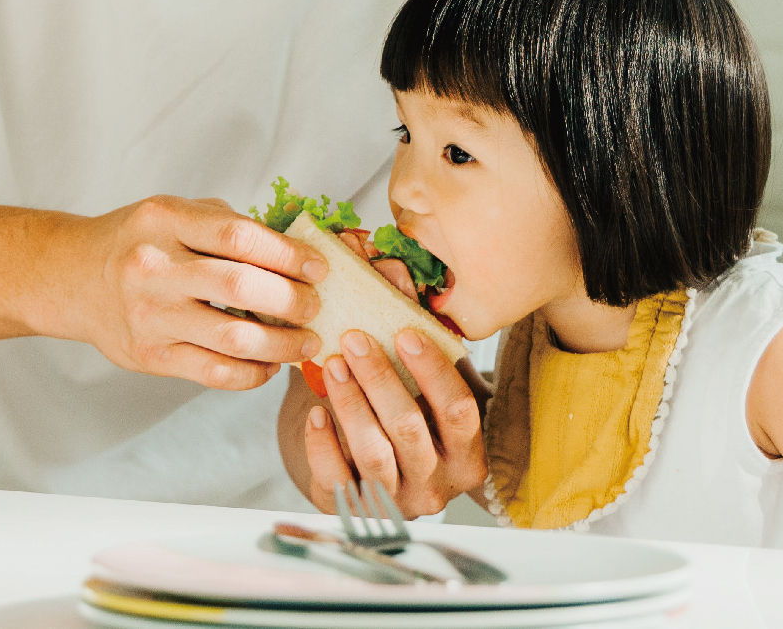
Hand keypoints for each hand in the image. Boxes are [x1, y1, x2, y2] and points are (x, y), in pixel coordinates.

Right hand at [60, 194, 326, 390]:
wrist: (75, 278)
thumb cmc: (139, 241)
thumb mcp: (175, 213)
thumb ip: (229, 225)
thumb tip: (300, 250)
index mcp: (164, 220)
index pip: (239, 236)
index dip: (288, 254)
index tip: (318, 268)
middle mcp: (153, 267)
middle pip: (241, 286)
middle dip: (293, 299)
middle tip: (315, 305)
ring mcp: (149, 315)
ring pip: (234, 337)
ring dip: (283, 344)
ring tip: (305, 341)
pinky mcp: (150, 356)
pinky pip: (215, 373)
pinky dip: (253, 373)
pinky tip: (270, 364)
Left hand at [301, 327, 487, 517]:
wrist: (371, 476)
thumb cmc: (407, 421)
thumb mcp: (423, 389)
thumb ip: (414, 335)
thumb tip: (394, 272)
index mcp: (467, 456)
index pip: (459, 410)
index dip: (433, 370)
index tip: (404, 333)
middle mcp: (438, 487)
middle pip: (410, 428)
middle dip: (380, 379)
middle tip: (353, 339)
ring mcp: (398, 503)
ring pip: (373, 452)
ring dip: (351, 403)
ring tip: (332, 364)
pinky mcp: (356, 510)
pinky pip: (337, 478)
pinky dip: (323, 445)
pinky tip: (315, 413)